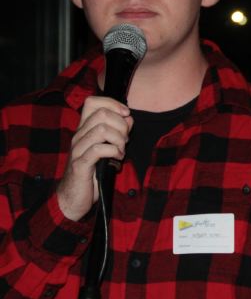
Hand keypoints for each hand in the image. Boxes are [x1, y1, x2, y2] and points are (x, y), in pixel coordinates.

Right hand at [56, 96, 131, 220]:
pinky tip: (117, 159)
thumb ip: (118, 131)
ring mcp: (78, 149)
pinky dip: (114, 152)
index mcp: (85, 129)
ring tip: (121, 150)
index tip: (126, 114)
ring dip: (119, 139)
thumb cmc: (92, 171)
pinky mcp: (80, 164)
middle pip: (101, 114)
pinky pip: (99, 149)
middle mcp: (79, 136)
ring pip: (102, 129)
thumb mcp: (107, 147)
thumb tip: (128, 117)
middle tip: (125, 139)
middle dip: (121, 124)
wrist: (74, 196)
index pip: (93, 102)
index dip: (112, 103)